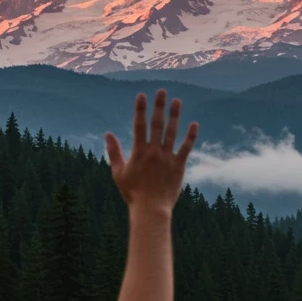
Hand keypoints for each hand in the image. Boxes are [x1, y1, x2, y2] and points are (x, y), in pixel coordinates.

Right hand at [105, 89, 197, 212]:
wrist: (151, 209)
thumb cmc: (132, 192)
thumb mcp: (118, 172)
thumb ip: (113, 152)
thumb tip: (107, 134)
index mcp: (139, 152)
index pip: (139, 125)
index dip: (140, 109)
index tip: (141, 95)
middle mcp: (154, 151)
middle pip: (157, 124)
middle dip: (159, 106)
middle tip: (162, 91)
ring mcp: (167, 158)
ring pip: (172, 132)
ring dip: (174, 115)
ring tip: (177, 101)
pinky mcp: (179, 166)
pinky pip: (186, 148)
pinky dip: (190, 136)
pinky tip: (194, 124)